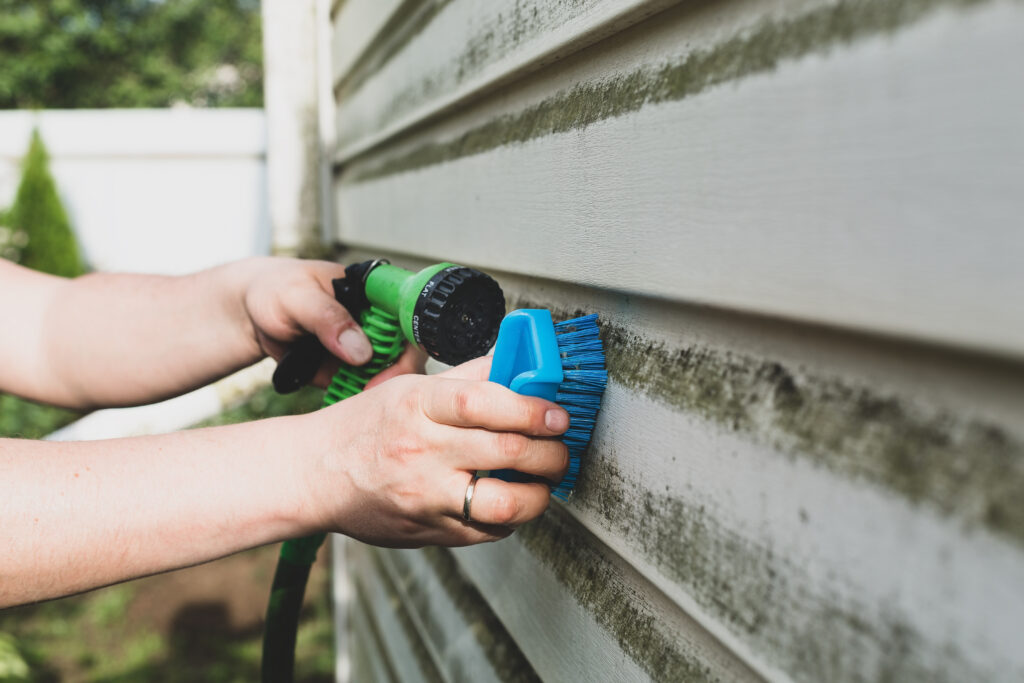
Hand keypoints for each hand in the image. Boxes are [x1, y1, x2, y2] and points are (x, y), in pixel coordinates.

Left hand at [240, 258, 425, 387]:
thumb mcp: (296, 296)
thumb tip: (361, 350)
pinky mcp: (354, 371)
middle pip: (408, 351)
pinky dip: (359, 400)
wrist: (252, 313)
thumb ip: (327, 318)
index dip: (410, 341)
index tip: (393, 365)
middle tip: (370, 390)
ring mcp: (368, 348)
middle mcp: (379, 320)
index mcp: (374, 292)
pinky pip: (366, 390)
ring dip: (376, 391)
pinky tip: (344, 402)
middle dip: (394, 375)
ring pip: (391, 375)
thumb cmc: (274, 290)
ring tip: (351, 396)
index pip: (410, 315)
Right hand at [301, 356, 569, 546]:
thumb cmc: (364, 427)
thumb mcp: (409, 388)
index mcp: (418, 405)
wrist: (313, 475)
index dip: (531, 408)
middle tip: (561, 449)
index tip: (557, 416)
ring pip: (503, 504)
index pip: (484, 402)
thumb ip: (468, 377)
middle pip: (505, 452)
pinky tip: (512, 501)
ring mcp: (424, 495)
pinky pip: (486, 532)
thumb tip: (517, 360)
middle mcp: (422, 450)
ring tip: (544, 482)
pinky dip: (511, 519)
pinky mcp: (428, 530)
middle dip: (550, 453)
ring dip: (539, 494)